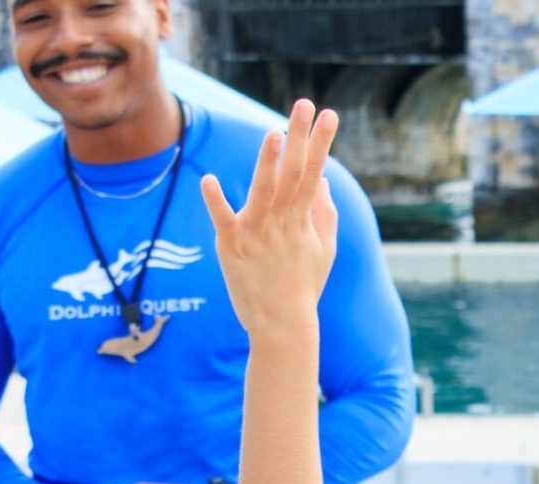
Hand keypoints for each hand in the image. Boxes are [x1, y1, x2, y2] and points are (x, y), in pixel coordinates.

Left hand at [201, 101, 339, 336]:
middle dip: (300, 137)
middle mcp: (281, 221)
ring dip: (268, 162)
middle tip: (305, 104)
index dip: (321, 142)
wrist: (282, 323)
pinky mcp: (232, 245)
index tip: (329, 114)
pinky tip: (209, 179)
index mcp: (302, 219)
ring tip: (273, 133)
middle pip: (293, 172)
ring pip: (263, 190)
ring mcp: (256, 232)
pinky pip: (223, 219)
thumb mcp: (324, 249)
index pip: (313, 172)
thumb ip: (323, 213)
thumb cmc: (303, 286)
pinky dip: (216, 200)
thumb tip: (321, 180)